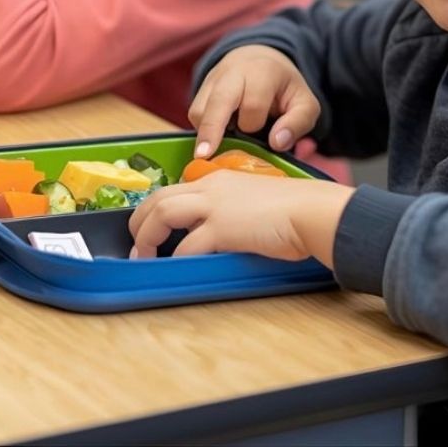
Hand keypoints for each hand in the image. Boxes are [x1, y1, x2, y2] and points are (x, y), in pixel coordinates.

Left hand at [128, 170, 354, 265]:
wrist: (309, 210)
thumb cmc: (293, 210)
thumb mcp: (253, 202)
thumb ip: (232, 211)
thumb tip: (220, 233)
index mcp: (218, 179)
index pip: (176, 189)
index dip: (157, 208)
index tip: (153, 227)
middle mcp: (211, 187)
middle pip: (160, 198)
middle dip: (141, 221)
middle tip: (138, 244)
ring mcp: (214, 205)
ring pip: (163, 213)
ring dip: (147, 236)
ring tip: (143, 256)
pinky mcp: (221, 227)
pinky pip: (187, 245)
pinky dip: (177, 258)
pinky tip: (176, 267)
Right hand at [189, 44, 320, 158]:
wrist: (260, 60)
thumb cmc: (284, 88)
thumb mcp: (304, 102)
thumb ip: (298, 122)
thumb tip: (276, 143)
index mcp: (262, 71)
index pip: (253, 104)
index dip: (256, 124)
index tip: (265, 137)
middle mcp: (232, 72)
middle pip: (217, 102)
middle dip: (211, 130)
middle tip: (204, 156)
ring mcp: (212, 80)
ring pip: (199, 110)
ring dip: (208, 133)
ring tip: (221, 149)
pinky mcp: (200, 90)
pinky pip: (195, 114)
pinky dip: (203, 130)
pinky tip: (219, 139)